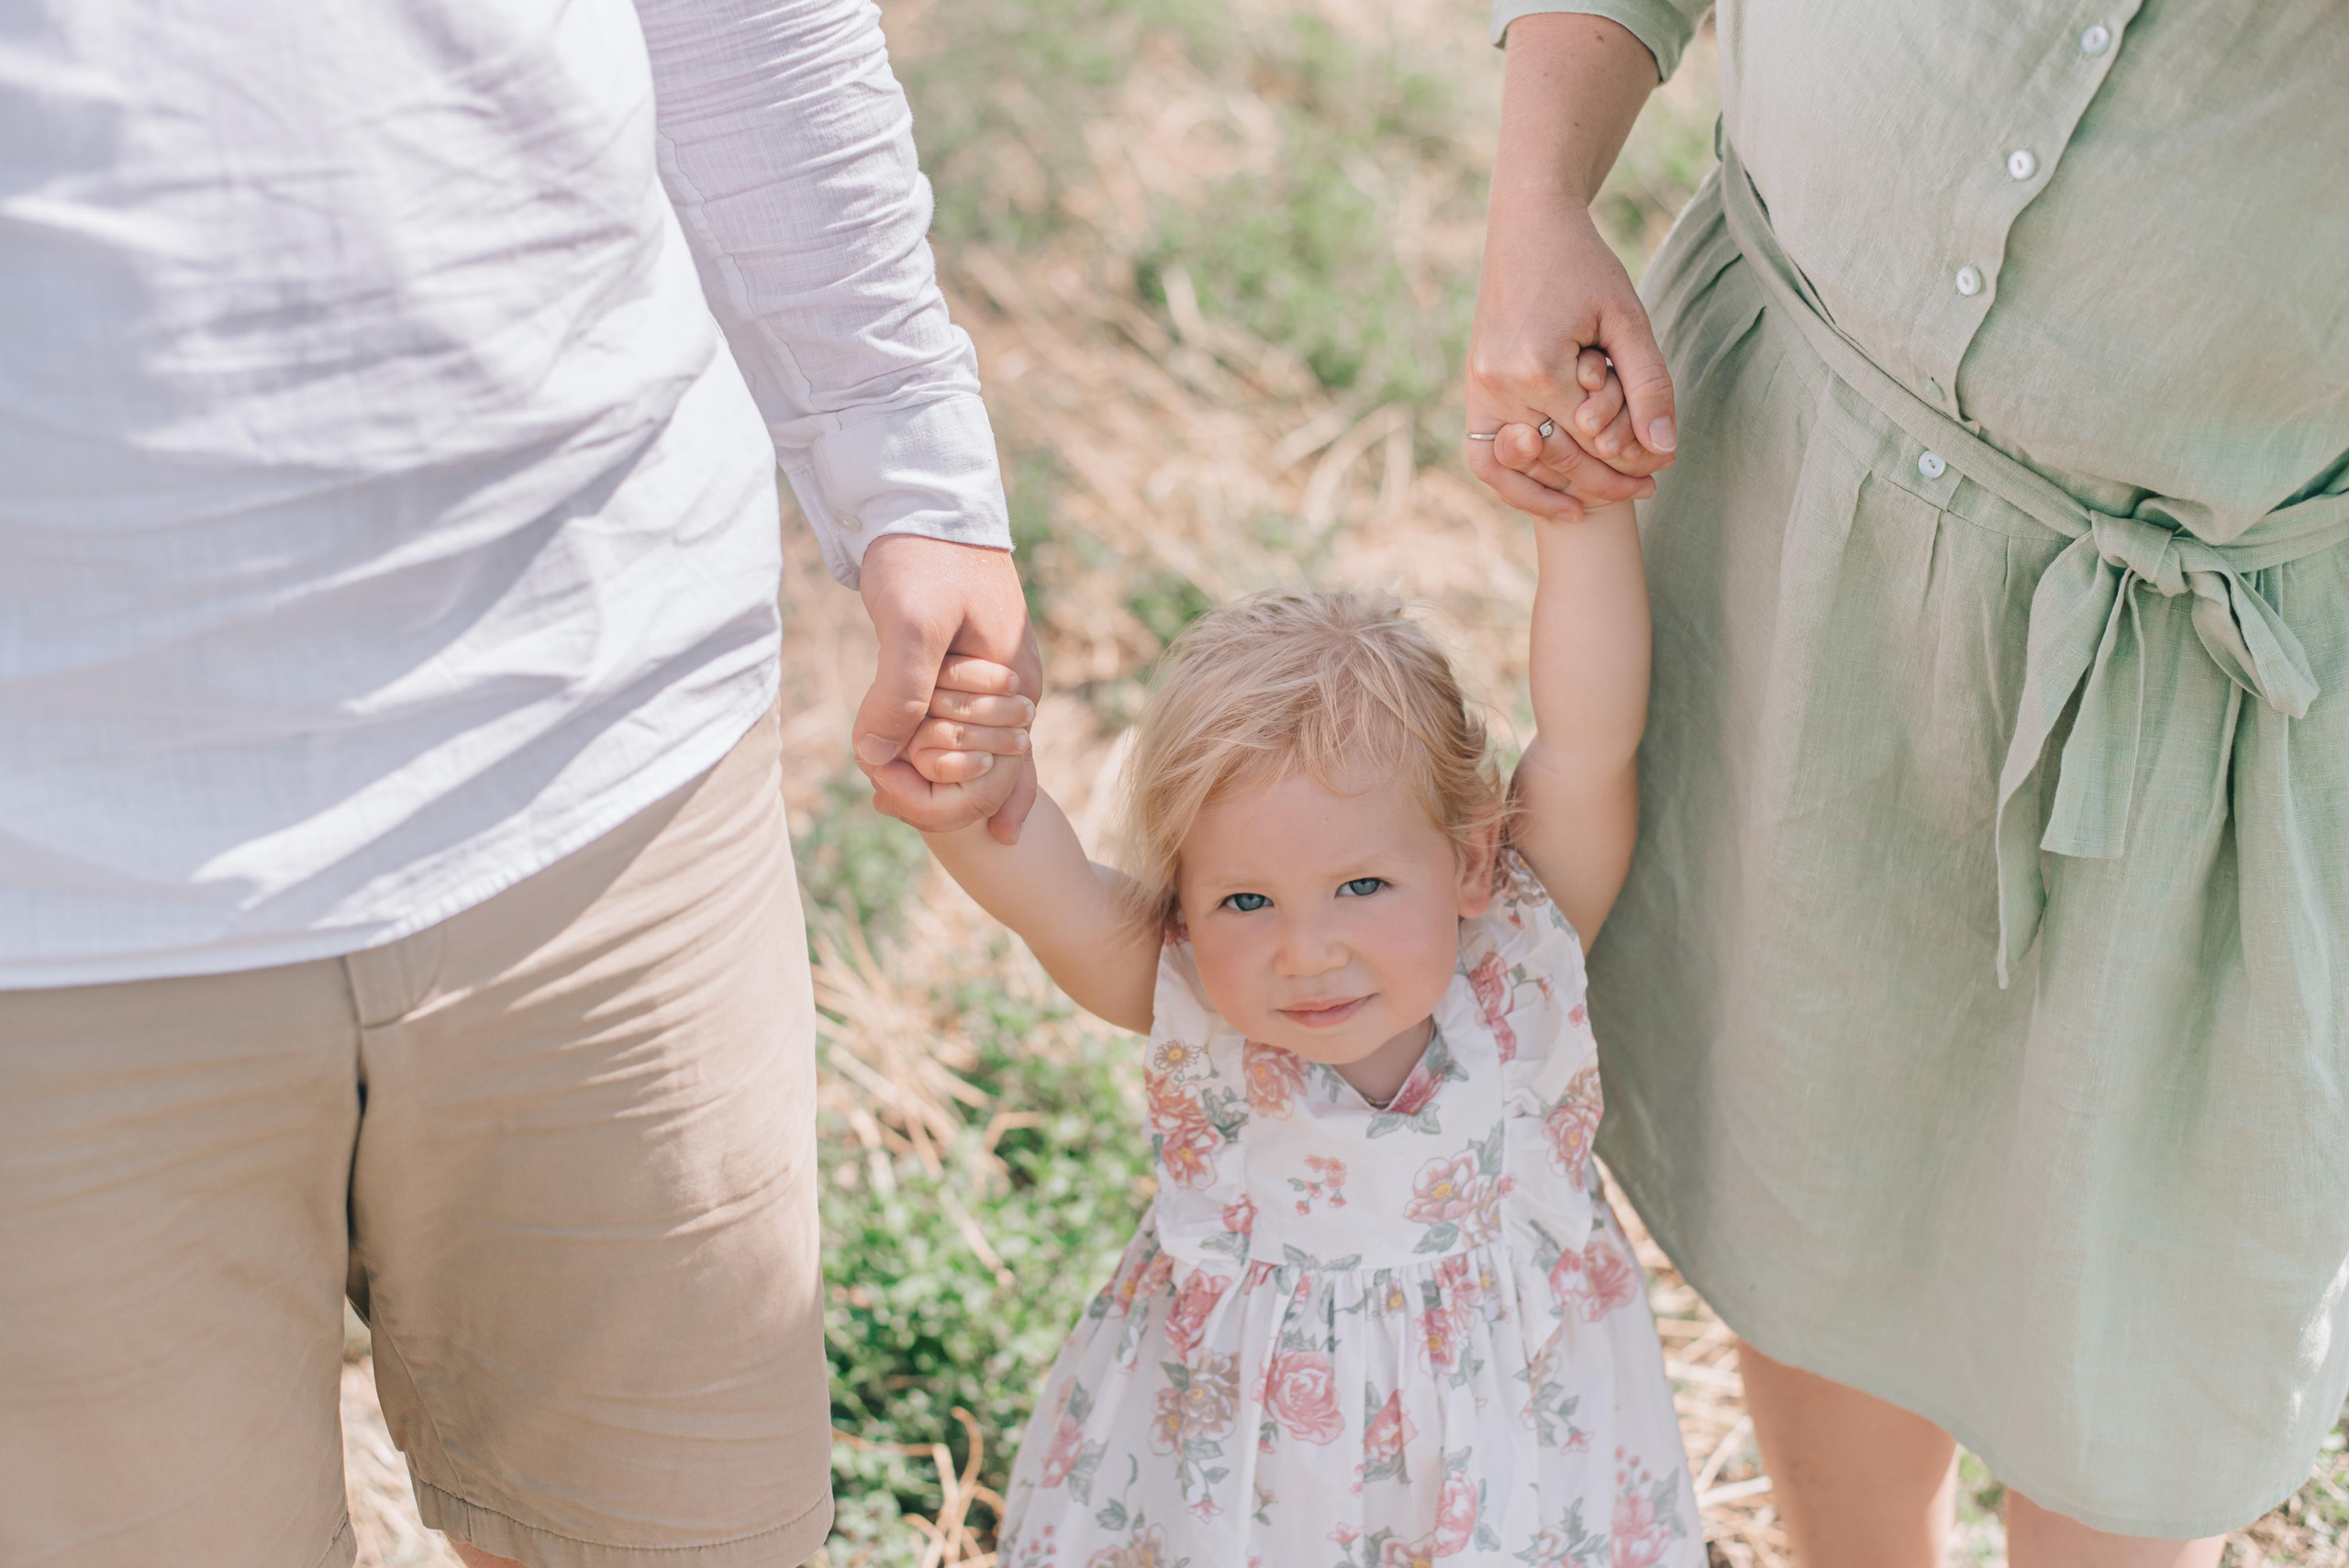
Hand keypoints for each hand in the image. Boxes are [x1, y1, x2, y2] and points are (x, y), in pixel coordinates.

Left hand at [854, 535, 1041, 842]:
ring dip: (926, 768)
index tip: (885, 800)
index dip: (941, 795)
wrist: (922, 500)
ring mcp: (993, 677)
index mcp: (1017, 684)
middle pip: (982, 764)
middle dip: (936, 788)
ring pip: (963, 744)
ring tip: (883, 801)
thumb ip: (900, 691)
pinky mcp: (965, 664)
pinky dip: (923, 745)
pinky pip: (951, 721)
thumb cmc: (923, 557)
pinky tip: (894, 768)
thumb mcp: (911, 624)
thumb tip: (877, 758)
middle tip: (882, 807)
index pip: (994, 773)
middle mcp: (1015, 688)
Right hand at [1466, 192, 1675, 521]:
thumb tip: (1664, 448)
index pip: (1595, 441)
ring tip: (1605, 500)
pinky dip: (1517, 484)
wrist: (1528, 227)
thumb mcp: (1628, 318)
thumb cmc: (1584, 266)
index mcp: (1538, 369)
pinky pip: (1487, 457)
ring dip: (1563, 491)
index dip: (1634, 460)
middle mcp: (1499, 386)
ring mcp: (1479, 390)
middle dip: (1608, 481)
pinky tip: (1557, 498)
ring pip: (1521, 470)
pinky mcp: (1473, 389)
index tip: (1665, 468)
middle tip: (1649, 489)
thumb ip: (1648, 383)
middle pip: (1560, 460)